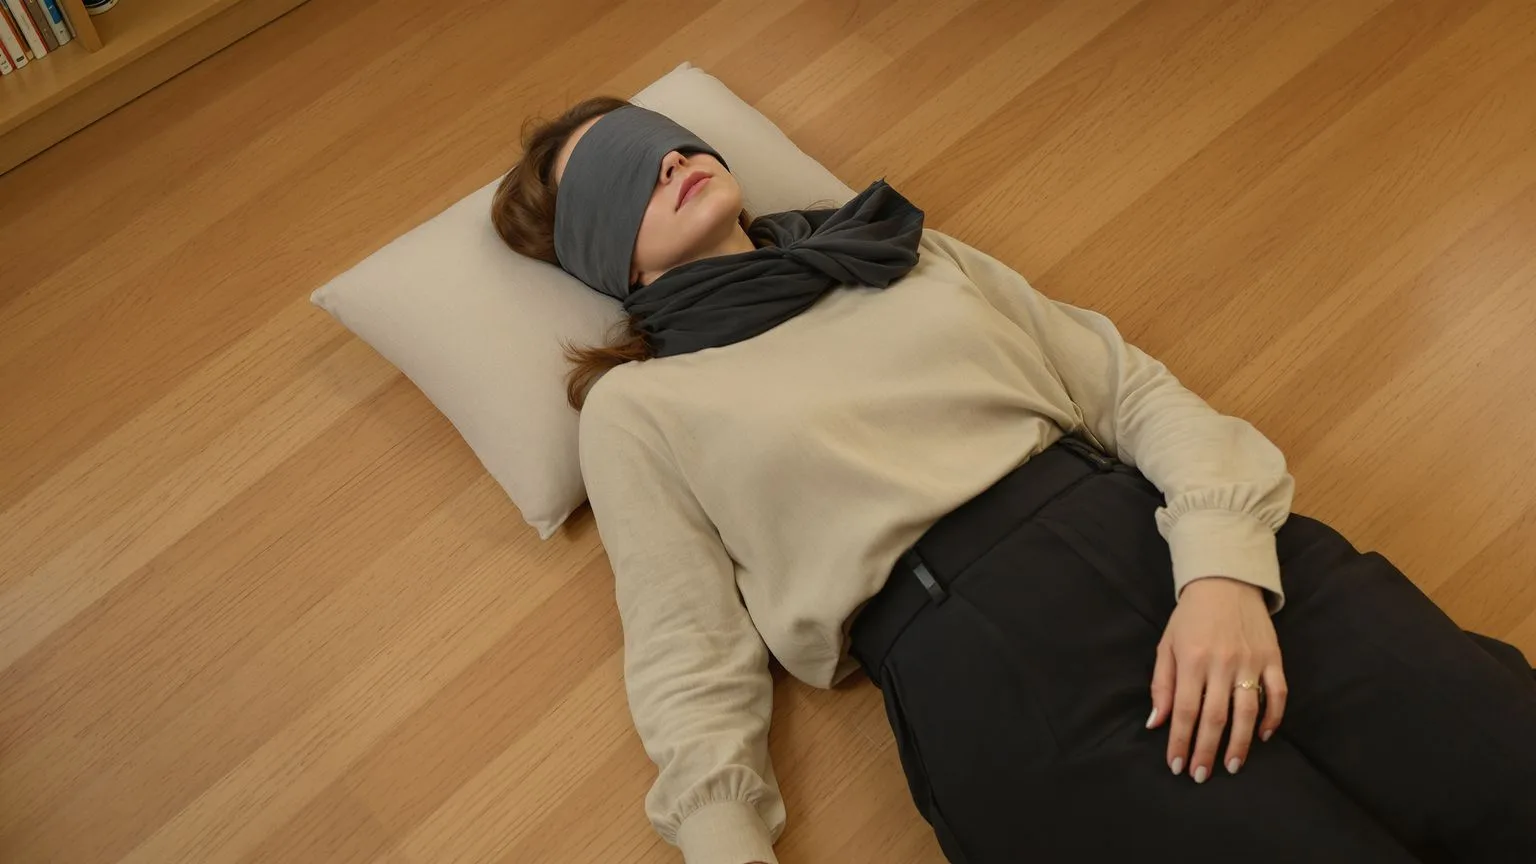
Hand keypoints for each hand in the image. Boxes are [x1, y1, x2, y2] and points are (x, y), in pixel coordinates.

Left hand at [1146, 577, 1286, 781]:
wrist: (1225, 582)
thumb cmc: (1190, 617)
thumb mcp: (1167, 645)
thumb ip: (1162, 685)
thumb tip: (1156, 722)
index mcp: (1192, 660)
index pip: (1185, 711)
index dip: (1181, 741)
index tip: (1177, 765)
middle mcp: (1222, 663)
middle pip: (1215, 718)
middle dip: (1206, 751)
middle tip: (1201, 776)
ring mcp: (1250, 661)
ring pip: (1248, 712)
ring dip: (1240, 744)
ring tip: (1232, 766)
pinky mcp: (1273, 658)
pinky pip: (1277, 694)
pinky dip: (1272, 718)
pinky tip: (1262, 736)